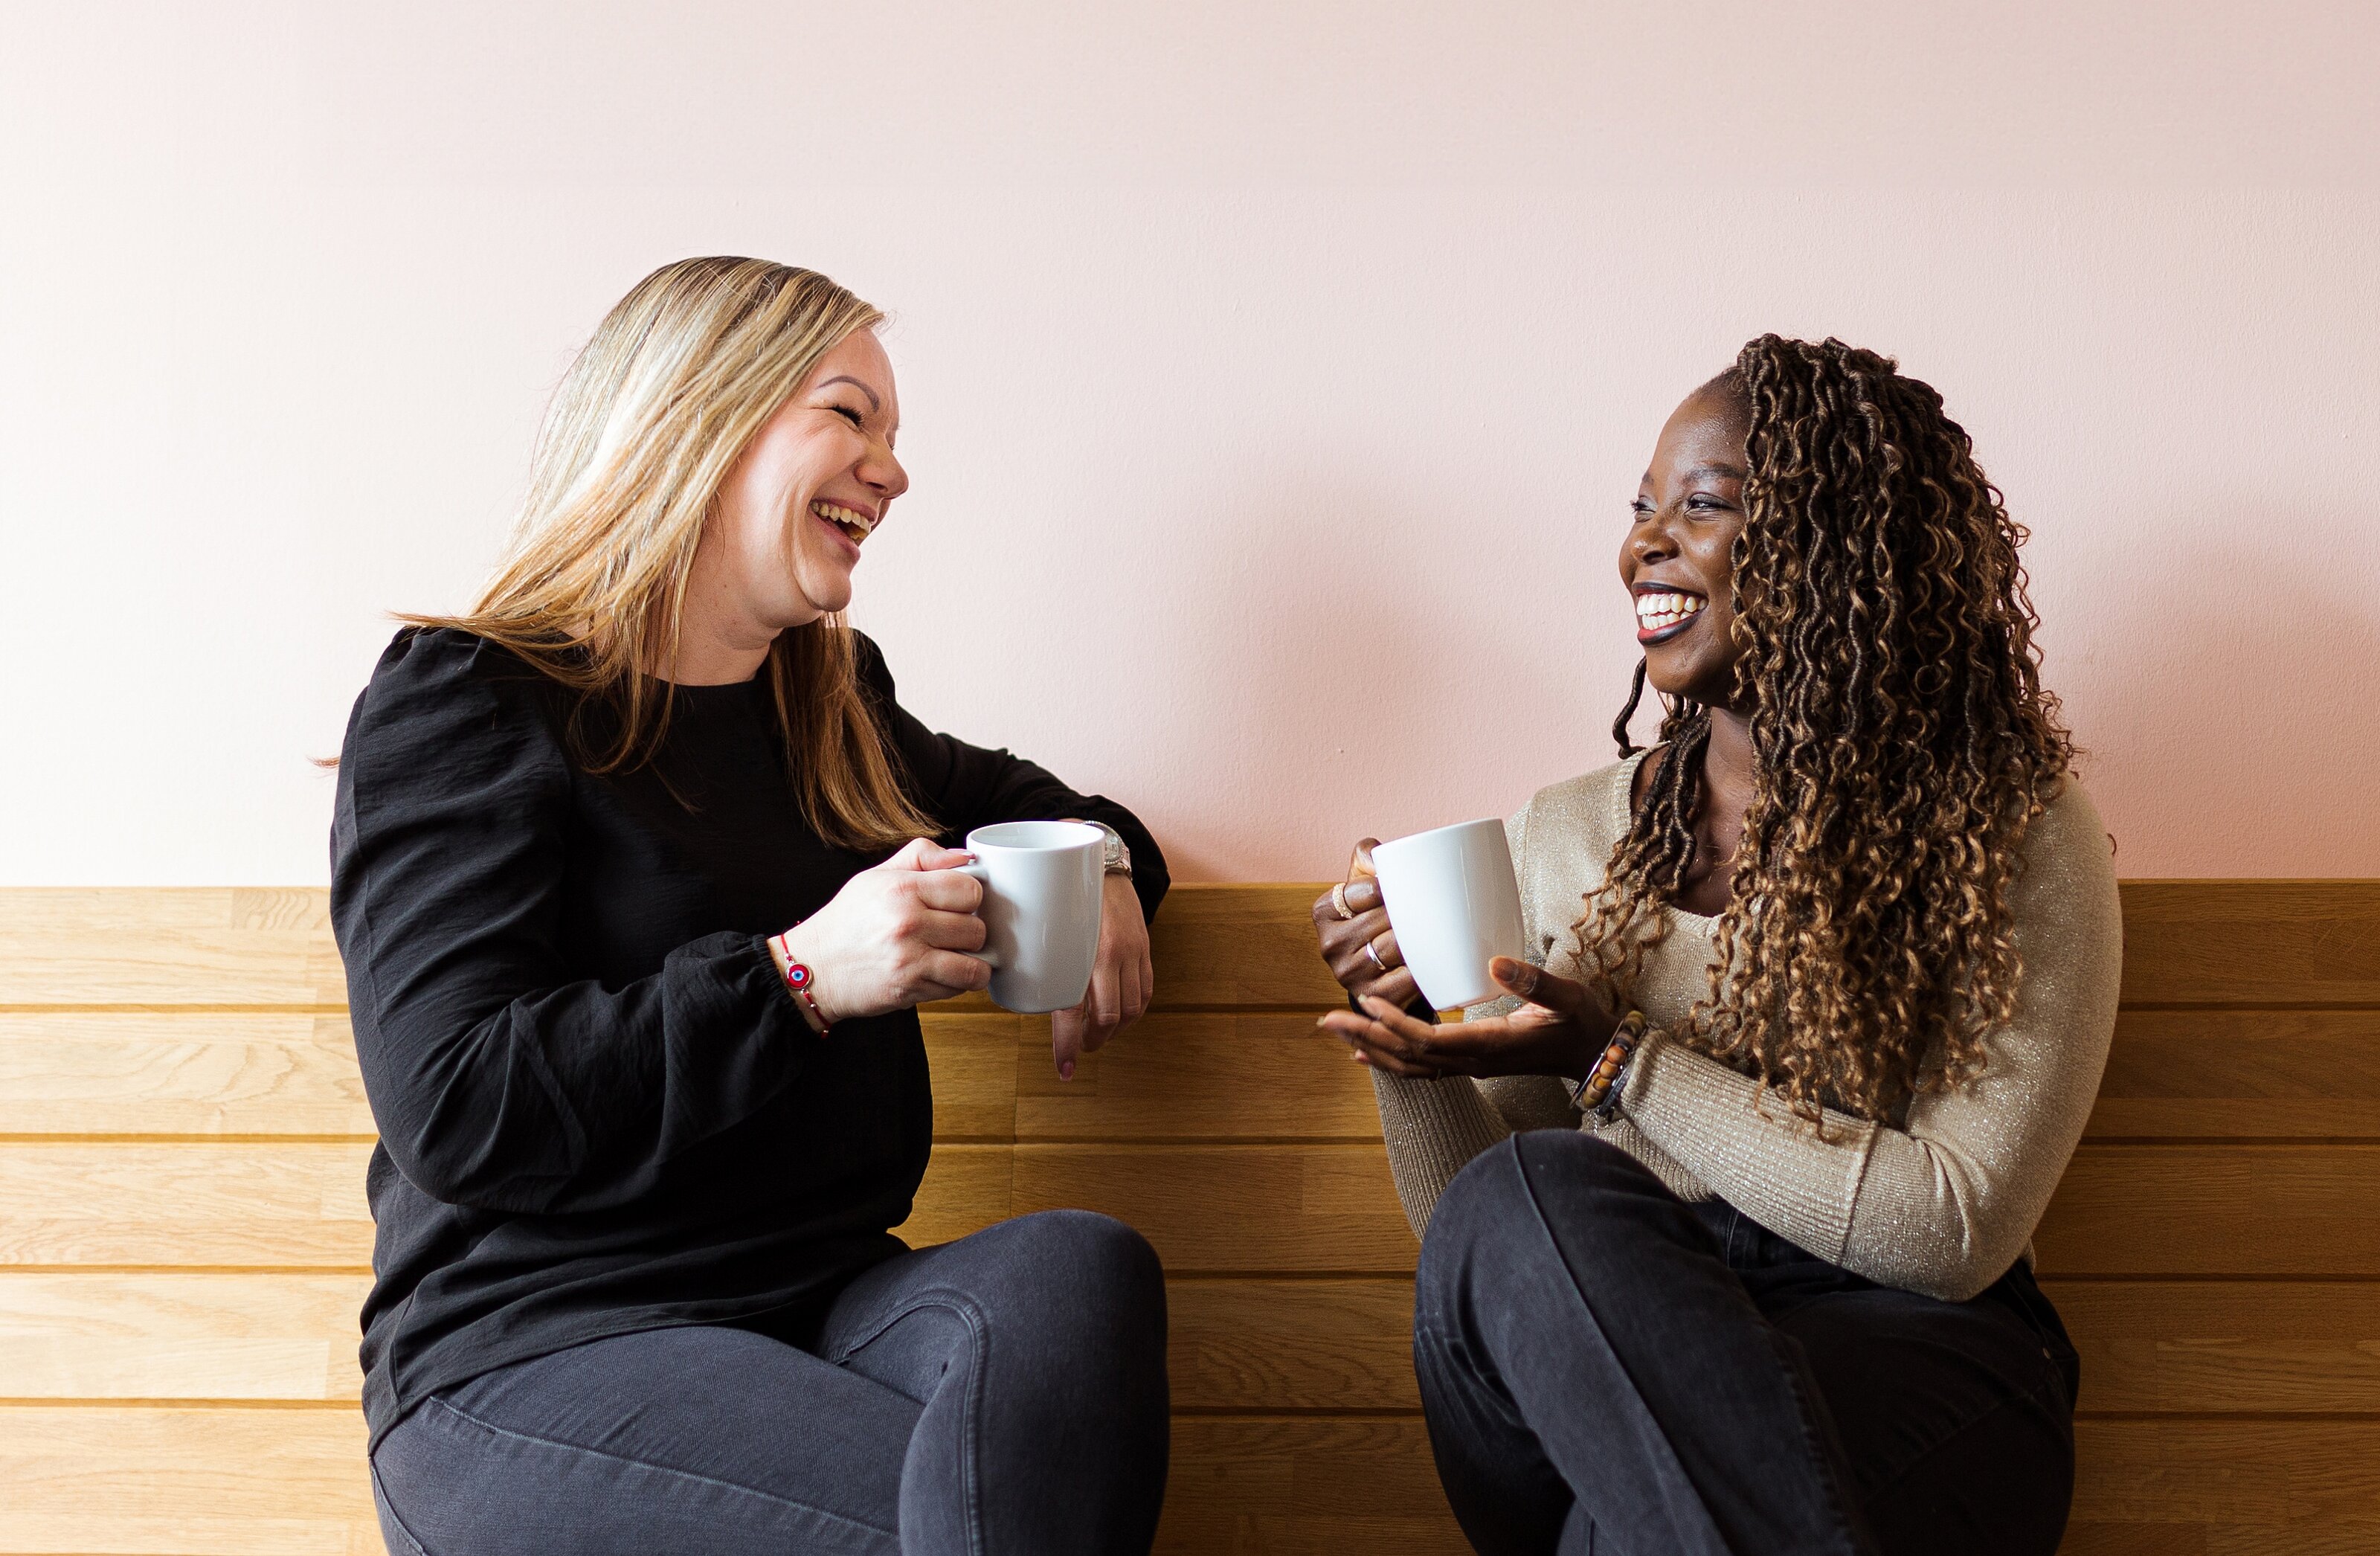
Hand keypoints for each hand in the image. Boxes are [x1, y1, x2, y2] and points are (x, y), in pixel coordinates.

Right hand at [775, 838, 990, 1025]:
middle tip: (950, 933)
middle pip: (976, 928)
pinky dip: (955, 983)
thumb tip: (966, 857)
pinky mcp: (910, 988)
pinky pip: (958, 988)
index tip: (958, 904)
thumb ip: (922, 857)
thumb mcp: (877, 876)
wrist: (814, 967)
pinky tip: (938, 972)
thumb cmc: (847, 921)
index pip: (970, 890)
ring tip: (951, 955)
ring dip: (969, 962)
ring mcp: (910, 959)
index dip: (969, 897)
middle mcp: (908, 922)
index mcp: (902, 888)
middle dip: (969, 932)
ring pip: (975, 964)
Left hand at [1050, 874, 1151, 1079]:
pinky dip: (1133, 1012)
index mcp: (1081, 950)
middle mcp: (1111, 954)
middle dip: (1092, 1041)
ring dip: (1114, 1031)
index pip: (1074, 1011)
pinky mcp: (1144, 948)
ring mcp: (1133, 952)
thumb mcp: (1042, 919)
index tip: (1065, 1069)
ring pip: (1132, 1010)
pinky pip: (1145, 992)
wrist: (1101, 856)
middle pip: (1109, 1018)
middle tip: (1078, 1048)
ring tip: (1097, 1034)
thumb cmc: (1061, 887)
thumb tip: (1010, 984)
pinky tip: (1119, 1016)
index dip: (1068, 1045)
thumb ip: (1035, 953)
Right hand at [1312, 839, 1420, 1011]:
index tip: (1409, 888)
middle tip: (1432, 906)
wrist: (1378, 970)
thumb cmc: (1375, 916)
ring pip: (1396, 947)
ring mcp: (1347, 974)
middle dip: (1411, 912)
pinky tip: (1436, 958)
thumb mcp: (1363, 881)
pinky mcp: (1371, 995)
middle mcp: (1329, 944)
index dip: (1393, 888)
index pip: (1367, 890)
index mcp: (1324, 910)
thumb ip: (1367, 856)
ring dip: (1420, 937)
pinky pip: (1408, 977)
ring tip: (1436, 928)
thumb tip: (1378, 862)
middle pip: (1384, 918)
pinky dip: (1425, 966)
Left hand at [1317, 957, 1616, 1081]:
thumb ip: (1533, 980)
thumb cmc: (1582, 1023)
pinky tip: (1366, 1052)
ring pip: (1410, 1065)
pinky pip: (1421, 1068)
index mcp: (1489, 1045)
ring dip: (1371, 1047)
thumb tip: (1494, 961)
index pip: (1430, 1040)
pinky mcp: (1473, 1063)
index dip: (1395, 1023)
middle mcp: (1473, 1061)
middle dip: (1367, 1036)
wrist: (1597, 1056)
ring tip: (1337, 1030)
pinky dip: (1390, 1059)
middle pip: (1408, 1056)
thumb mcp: (1566, 996)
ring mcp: (1471, 1066)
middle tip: (1327, 1018)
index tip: (1366, 1000)